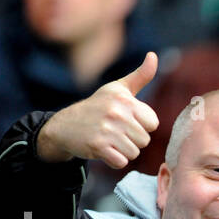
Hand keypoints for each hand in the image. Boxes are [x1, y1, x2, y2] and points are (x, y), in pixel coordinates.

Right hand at [37, 52, 159, 167]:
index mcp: (124, 99)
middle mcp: (116, 112)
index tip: (126, 120)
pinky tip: (103, 150)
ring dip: (123, 151)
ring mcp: (106, 129)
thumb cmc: (97, 106)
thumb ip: (140, 76)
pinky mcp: (98, 146)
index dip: (141, 125)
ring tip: (109, 140)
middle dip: (132, 140)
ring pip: (134, 152)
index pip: (153, 123)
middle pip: (145, 140)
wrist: (64, 125)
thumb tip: (153, 56)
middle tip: (114, 132)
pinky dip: (114, 160)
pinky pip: (121, 162)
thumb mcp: (117, 89)